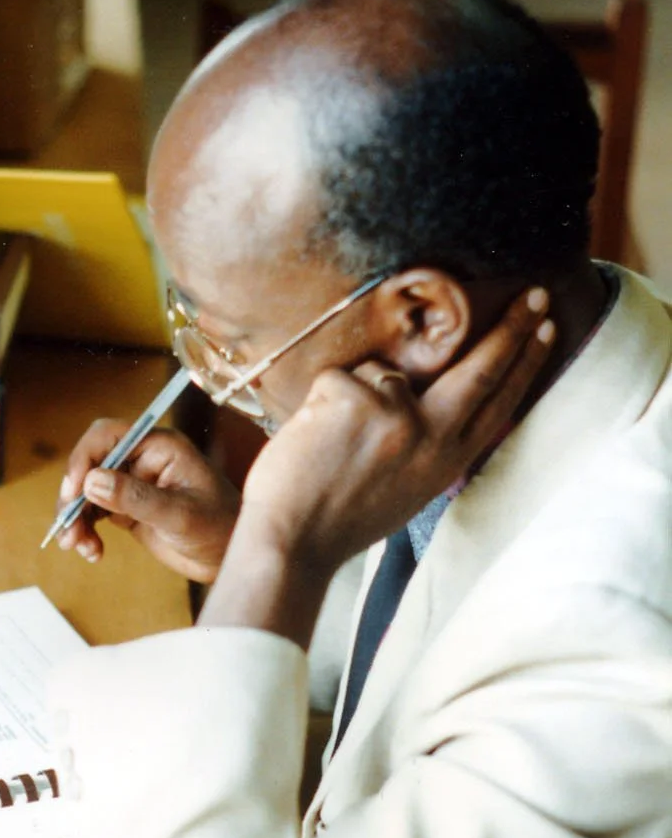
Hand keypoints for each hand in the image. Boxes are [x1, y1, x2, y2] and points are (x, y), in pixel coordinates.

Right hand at [54, 420, 239, 581]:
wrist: (230, 556)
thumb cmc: (219, 527)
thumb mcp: (179, 514)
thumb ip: (136, 497)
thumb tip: (92, 481)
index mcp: (159, 446)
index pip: (107, 435)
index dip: (83, 459)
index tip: (74, 491)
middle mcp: (142, 459)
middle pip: (90, 464)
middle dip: (73, 495)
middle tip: (67, 528)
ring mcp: (132, 484)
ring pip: (87, 491)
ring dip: (75, 517)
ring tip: (77, 546)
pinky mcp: (127, 508)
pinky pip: (93, 513)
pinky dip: (85, 531)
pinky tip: (92, 552)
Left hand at [242, 286, 554, 575]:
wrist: (292, 544)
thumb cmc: (339, 518)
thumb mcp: (408, 488)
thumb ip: (429, 444)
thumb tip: (434, 396)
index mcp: (447, 462)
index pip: (498, 403)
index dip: (524, 364)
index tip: (546, 330)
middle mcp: (431, 437)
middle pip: (480, 369)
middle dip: (511, 328)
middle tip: (534, 293)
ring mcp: (394, 417)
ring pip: (383, 373)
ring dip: (354, 396)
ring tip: (329, 446)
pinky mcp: (355, 400)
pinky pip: (340, 378)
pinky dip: (320, 403)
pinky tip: (312, 441)